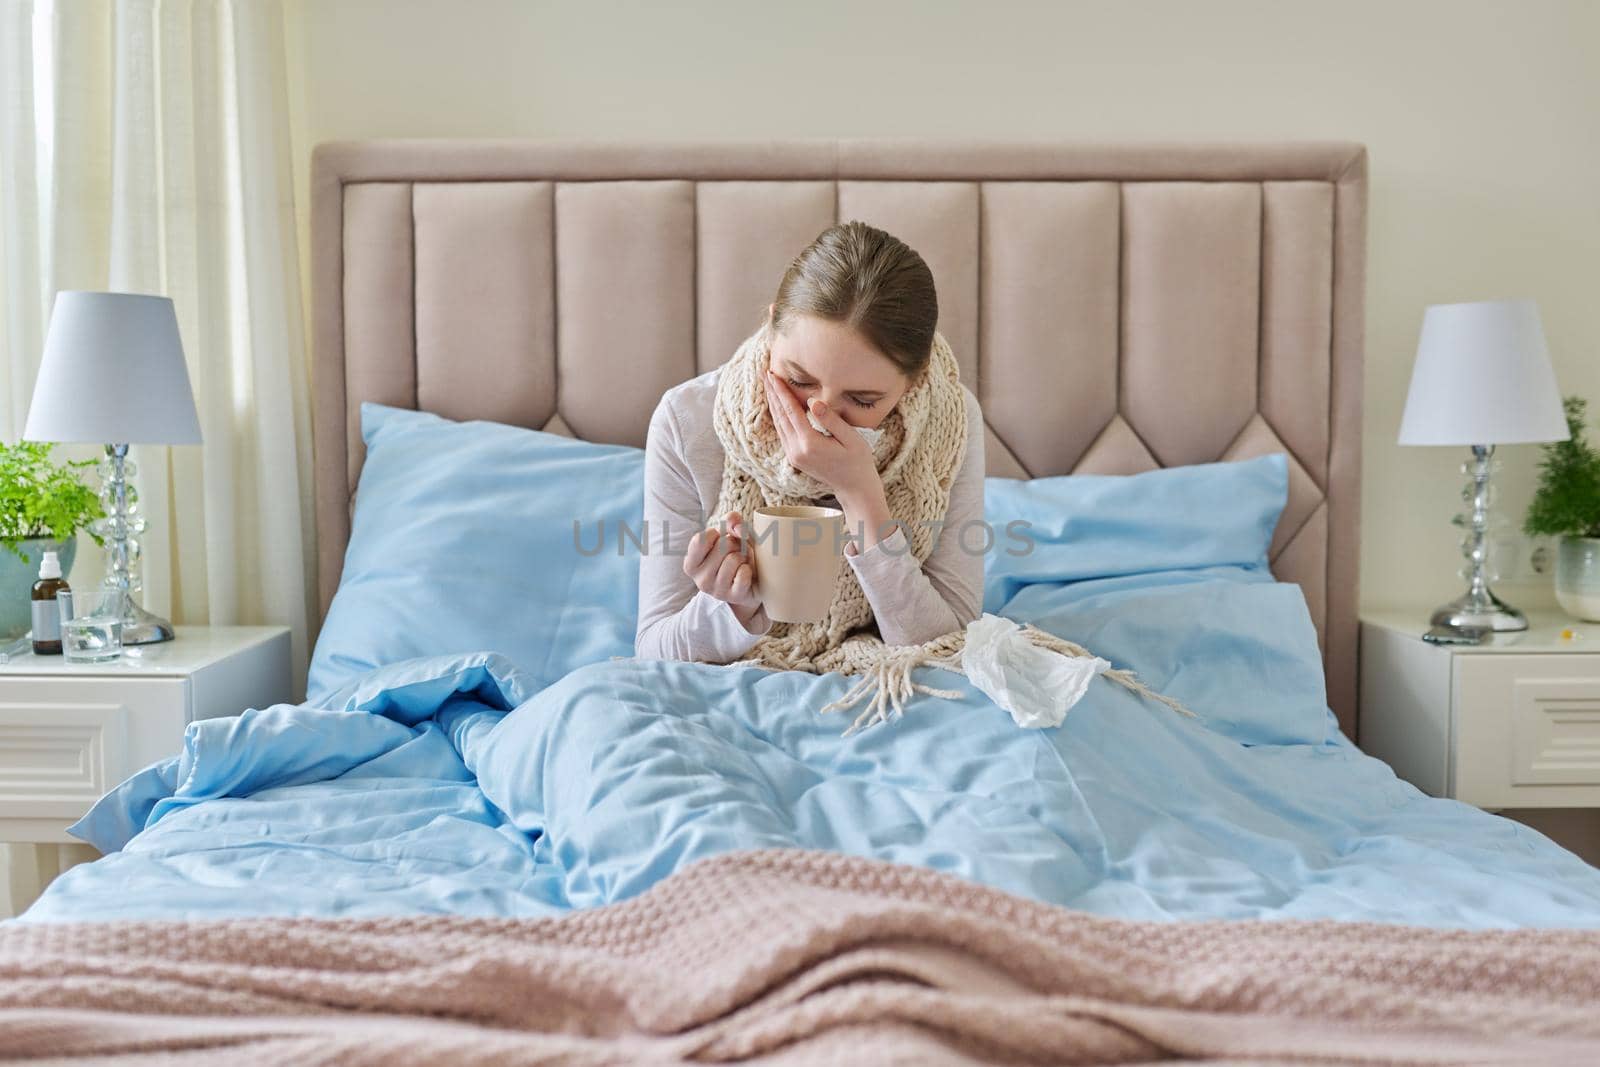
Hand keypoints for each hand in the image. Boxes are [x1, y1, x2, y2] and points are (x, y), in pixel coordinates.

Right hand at [682, 510, 763, 628]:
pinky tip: (745, 573)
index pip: (700, 540)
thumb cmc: (734, 555)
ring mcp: (717, 590)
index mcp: (691, 564)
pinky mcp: (734, 596)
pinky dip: (749, 569)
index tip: (719, 540)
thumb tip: (736, 525)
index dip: (715, 534)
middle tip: (735, 552)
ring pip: (734, 559)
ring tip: (741, 562)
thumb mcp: (729, 535)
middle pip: (722, 547)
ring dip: (743, 557)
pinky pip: (744, 573)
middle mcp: (700, 580)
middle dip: (734, 544)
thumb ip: (731, 522)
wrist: (749, 584)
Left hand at [764, 369, 880, 501]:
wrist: (854, 487)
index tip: (773, 375)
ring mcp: (793, 456)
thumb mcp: (850, 438)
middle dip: (772, 394)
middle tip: (765, 374)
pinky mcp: (794, 457)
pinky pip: (782, 432)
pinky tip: (777, 405)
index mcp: (809, 444)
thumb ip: (830, 419)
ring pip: (778, 424)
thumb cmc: (857, 461)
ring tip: (769, 385)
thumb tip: (812, 402)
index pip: (791, 412)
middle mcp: (796, 451)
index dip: (781, 392)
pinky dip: (778, 416)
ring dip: (773, 404)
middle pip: (780, 416)